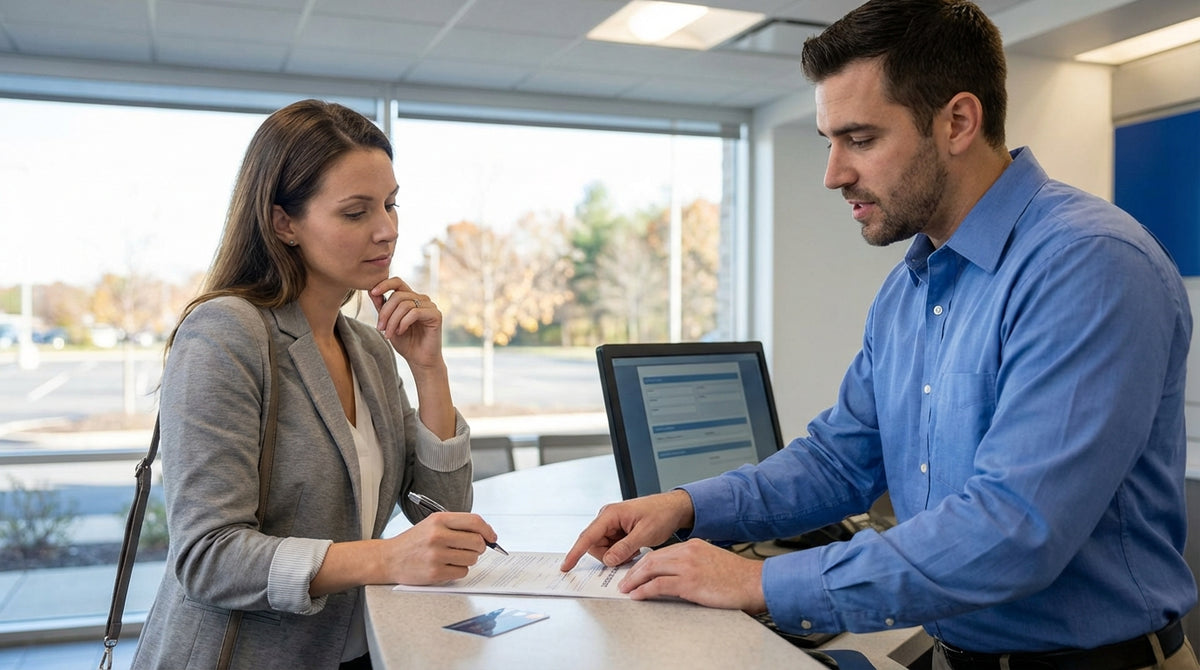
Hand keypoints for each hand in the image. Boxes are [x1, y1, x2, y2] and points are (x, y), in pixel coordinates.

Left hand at [369, 277, 441, 368]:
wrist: (420, 360)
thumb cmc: (406, 342)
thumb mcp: (388, 323)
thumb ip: (382, 308)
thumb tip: (372, 291)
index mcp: (411, 298)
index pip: (398, 282)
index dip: (385, 284)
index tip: (373, 292)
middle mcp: (421, 299)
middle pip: (398, 295)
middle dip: (385, 312)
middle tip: (380, 328)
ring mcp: (430, 306)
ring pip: (405, 304)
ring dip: (393, 320)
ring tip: (389, 334)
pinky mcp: (436, 315)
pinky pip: (414, 312)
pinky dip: (404, 323)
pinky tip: (401, 332)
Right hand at [380, 512, 498, 584]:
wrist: (388, 558)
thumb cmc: (414, 541)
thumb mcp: (432, 524)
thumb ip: (457, 526)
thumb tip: (485, 534)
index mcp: (439, 520)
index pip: (474, 521)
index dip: (488, 530)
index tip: (492, 537)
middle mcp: (438, 535)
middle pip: (477, 542)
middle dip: (480, 547)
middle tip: (472, 549)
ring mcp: (436, 555)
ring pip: (472, 559)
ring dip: (468, 560)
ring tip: (453, 557)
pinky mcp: (435, 572)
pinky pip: (462, 572)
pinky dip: (459, 570)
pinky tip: (446, 566)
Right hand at [560, 490, 694, 570]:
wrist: (673, 508)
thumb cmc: (661, 514)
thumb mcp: (645, 534)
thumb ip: (624, 548)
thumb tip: (608, 560)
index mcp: (611, 514)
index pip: (588, 536)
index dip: (575, 553)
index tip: (566, 565)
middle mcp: (607, 518)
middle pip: (594, 546)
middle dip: (609, 556)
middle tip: (630, 555)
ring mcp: (611, 524)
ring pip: (603, 549)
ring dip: (616, 555)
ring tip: (635, 548)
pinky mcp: (616, 530)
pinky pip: (611, 547)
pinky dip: (621, 552)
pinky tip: (634, 547)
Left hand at [618, 539, 766, 612]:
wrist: (755, 582)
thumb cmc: (738, 577)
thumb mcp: (711, 562)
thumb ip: (692, 564)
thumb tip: (674, 577)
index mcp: (693, 545)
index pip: (660, 552)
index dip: (644, 563)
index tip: (635, 571)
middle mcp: (688, 551)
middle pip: (651, 558)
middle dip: (634, 571)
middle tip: (624, 581)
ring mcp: (688, 566)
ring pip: (651, 569)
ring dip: (634, 580)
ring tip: (626, 589)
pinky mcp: (690, 582)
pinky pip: (659, 585)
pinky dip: (644, 590)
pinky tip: (638, 595)